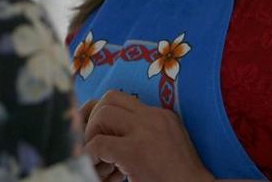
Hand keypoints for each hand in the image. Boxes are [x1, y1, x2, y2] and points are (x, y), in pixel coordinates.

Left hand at [82, 90, 214, 181]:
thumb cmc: (180, 178)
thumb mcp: (167, 146)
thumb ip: (146, 134)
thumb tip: (116, 135)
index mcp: (162, 116)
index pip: (124, 98)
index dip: (104, 112)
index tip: (100, 132)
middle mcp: (153, 117)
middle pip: (110, 98)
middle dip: (95, 119)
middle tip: (96, 142)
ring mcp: (145, 132)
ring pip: (102, 115)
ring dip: (92, 135)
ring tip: (98, 157)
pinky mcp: (134, 152)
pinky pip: (99, 144)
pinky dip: (91, 155)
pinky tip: (98, 169)